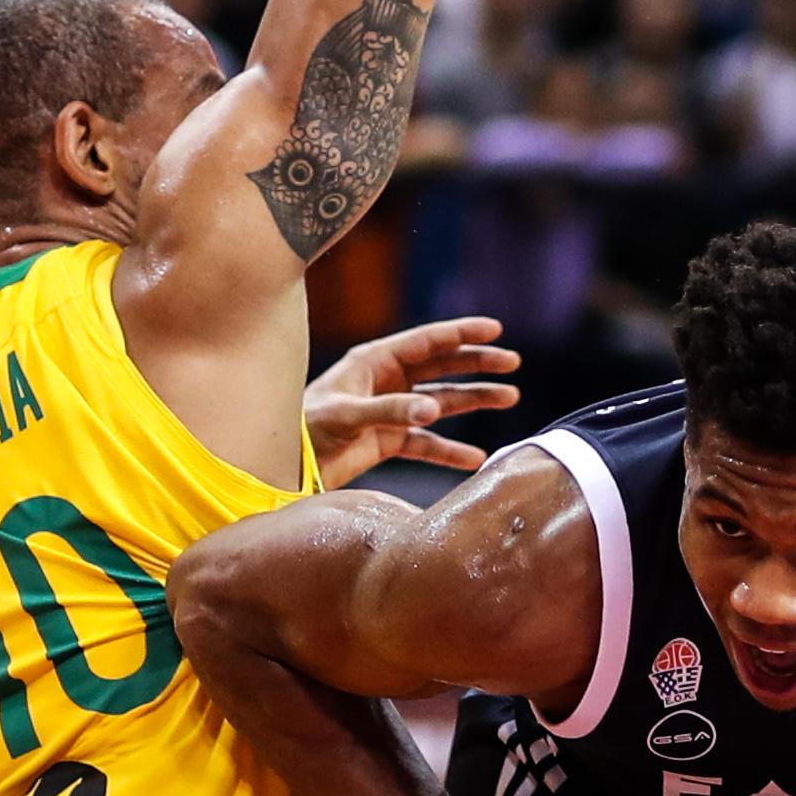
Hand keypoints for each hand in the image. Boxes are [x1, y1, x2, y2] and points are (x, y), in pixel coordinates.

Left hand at [305, 314, 523, 487]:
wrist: (283, 466)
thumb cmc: (303, 430)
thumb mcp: (345, 415)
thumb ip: (390, 411)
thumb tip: (433, 410)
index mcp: (373, 361)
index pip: (426, 342)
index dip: (461, 334)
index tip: (495, 330)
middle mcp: (386, 382)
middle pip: (441, 367)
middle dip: (476, 364)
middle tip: (512, 363)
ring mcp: (389, 411)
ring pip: (440, 401)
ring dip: (473, 400)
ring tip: (509, 398)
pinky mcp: (387, 441)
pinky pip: (426, 443)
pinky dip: (449, 450)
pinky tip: (474, 457)